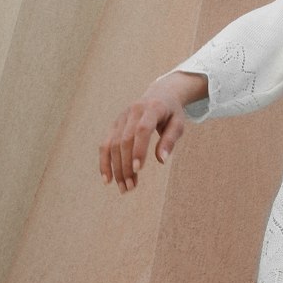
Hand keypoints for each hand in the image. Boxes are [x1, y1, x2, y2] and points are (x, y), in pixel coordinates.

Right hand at [98, 79, 189, 194]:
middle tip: (131, 187)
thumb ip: (170, 140)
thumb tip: (162, 160)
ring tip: (124, 188)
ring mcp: (121, 117)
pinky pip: (105, 144)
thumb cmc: (171, 113)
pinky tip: (107, 179)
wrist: (159, 95)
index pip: (142, 129)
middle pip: (125, 140)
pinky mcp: (114, 124)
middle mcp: (133, 111)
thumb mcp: (178, 124)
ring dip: (116, 168)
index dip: (139, 149)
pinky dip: (104, 162)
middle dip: (126, 165)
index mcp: (152, 108)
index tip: (138, 169)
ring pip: (113, 144)